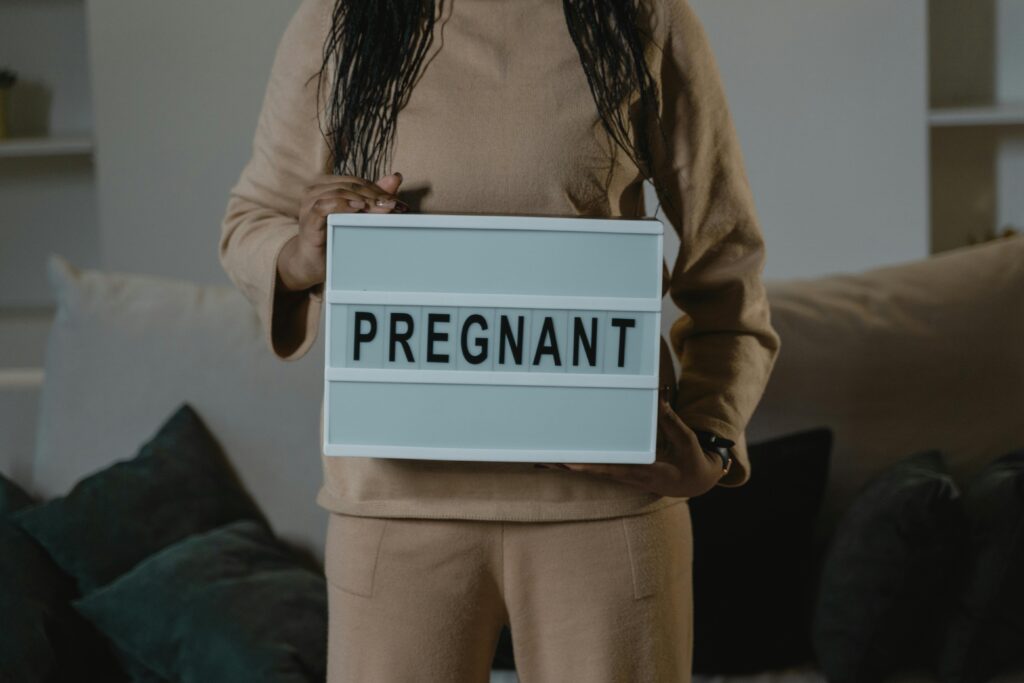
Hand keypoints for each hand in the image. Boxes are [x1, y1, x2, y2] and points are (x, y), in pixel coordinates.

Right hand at [277, 172, 407, 291]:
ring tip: (382, 208)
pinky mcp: (308, 218)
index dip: (380, 190)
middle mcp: (316, 190)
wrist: (311, 262)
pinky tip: (358, 207)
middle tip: (395, 206)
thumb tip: (396, 177)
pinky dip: (343, 204)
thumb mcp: (357, 217)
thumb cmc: (333, 237)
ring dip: (364, 199)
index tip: (399, 203)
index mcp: (327, 185)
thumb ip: (373, 197)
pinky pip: (324, 206)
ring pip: (340, 192)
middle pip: (351, 186)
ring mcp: (310, 203)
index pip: (358, 182)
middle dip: (376, 195)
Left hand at [542, 400, 724, 497]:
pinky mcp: (622, 470)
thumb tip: (657, 402)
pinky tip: (560, 457)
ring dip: (566, 464)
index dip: (589, 466)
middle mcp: (628, 476)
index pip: (610, 469)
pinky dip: (578, 462)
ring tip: (539, 458)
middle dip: (565, 465)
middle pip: (591, 471)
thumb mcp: (687, 442)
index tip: (568, 461)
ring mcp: (623, 474)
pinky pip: (597, 466)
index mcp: (643, 473)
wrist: (696, 482)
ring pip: (590, 470)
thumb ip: (671, 423)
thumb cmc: (692, 462)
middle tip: (538, 458)